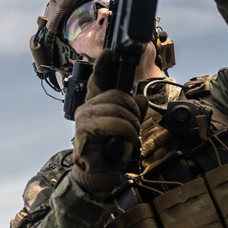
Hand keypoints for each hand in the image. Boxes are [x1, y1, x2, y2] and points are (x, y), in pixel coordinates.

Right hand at [72, 49, 147, 190]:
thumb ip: (134, 112)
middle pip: (118, 96)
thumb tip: (142, 98)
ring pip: (118, 109)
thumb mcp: (128, 128)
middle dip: (133, 112)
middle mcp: (87, 107)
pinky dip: (125, 133)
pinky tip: (123, 143)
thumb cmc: (110, 150)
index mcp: (96, 104)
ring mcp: (84, 117)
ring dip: (131, 126)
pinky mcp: (85, 129)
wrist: (99, 173)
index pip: (99, 80)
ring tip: (128, 138)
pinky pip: (114, 123)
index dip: (102, 66)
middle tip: (133, 129)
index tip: (108, 53)